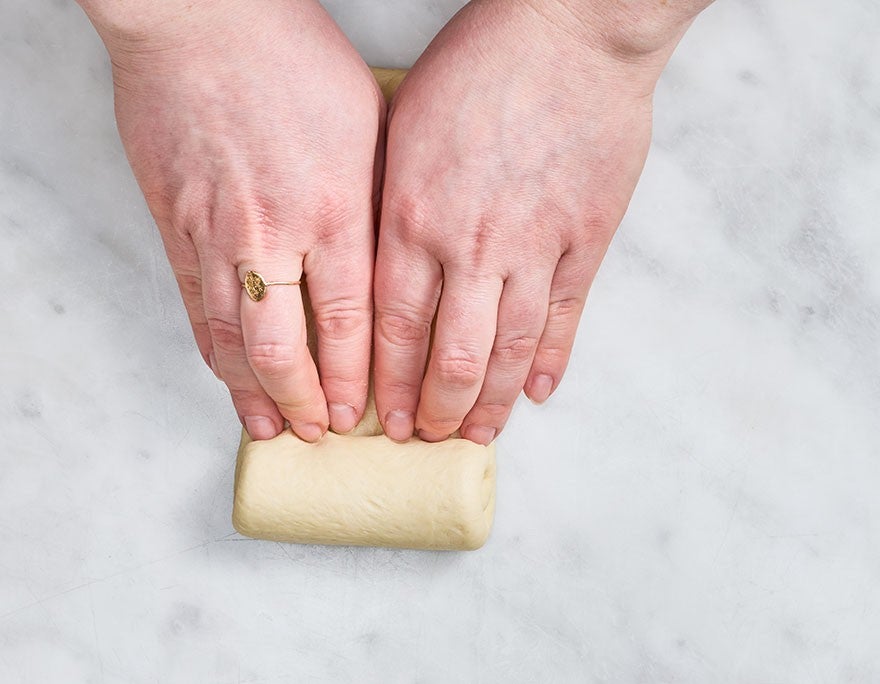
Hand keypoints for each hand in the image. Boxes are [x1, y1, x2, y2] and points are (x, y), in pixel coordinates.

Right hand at [84, 1, 384, 440]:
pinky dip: (212, 350)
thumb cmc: (292, 56)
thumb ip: (374, 204)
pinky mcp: (173, 223)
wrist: (201, 16)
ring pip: (234, 339)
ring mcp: (215, 233)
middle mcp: (275, 233)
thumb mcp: (366, 124)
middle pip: (288, 349)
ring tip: (269, 429)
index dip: (355, 382)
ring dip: (254, 393)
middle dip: (306, 403)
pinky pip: (194, 305)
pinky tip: (226, 375)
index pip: (350, 326)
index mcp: (336, 209)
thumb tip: (385, 265)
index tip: (363, 414)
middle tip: (320, 432)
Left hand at [373, 0, 683, 444]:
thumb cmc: (478, 66)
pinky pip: (564, 317)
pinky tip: (535, 392)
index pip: (391, 327)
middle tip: (424, 437)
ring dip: (488, 402)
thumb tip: (379, 267)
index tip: (379, 416)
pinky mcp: (586, 238)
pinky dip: (549, 360)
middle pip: (447, 355)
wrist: (570, 30)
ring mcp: (533, 246)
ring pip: (506, 350)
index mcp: (414, 218)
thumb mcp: (404, 129)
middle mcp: (470, 245)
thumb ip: (391, 206)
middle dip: (433, 409)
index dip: (386, 383)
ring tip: (476, 436)